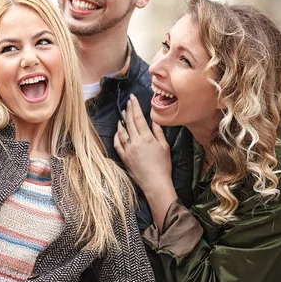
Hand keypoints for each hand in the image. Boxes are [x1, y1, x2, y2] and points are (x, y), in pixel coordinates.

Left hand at [114, 94, 177, 229]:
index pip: (138, 117)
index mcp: (147, 137)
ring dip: (121, 121)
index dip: (135, 106)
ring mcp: (128, 149)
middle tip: (127, 101)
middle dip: (128, 109)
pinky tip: (118, 131)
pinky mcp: (124, 157)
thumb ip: (158, 132)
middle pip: (129, 121)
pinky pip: (117, 144)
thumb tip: (154, 121)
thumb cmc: (163, 166)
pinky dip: (116, 136)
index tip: (132, 98)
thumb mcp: (165, 147)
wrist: (155, 183)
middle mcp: (136, 141)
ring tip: (122, 114)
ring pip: (121, 131)